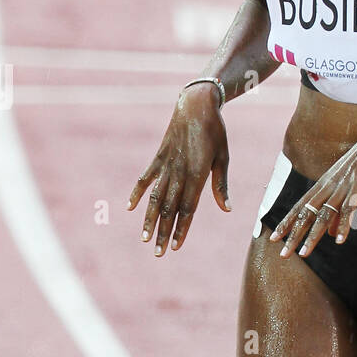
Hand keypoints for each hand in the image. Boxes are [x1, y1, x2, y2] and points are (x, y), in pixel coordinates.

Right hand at [127, 85, 229, 254]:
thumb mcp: (223, 157)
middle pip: (170, 209)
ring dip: (150, 219)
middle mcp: (179, 172)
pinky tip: (130, 208)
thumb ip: (220, 185)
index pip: (188, 209)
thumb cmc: (215, 131)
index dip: (182, 229)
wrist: (197, 104)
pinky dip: (137, 192)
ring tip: (145, 238)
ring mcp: (166, 164)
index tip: (176, 246)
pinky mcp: (159, 156)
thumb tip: (226, 209)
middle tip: (159, 253)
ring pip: (156, 198)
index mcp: (197, 175)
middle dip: (164, 232)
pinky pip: (146, 178)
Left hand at [271, 119, 356, 257]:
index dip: (287, 223)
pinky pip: (349, 209)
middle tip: (283, 253)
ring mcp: (342, 187)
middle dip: (294, 235)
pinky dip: (344, 226)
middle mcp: (328, 187)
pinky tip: (340, 240)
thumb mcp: (346, 188)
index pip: (299, 207)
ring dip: (313, 236)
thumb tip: (332, 235)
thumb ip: (338, 213)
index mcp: (323, 185)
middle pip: (307, 214)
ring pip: (324, 215)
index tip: (274, 238)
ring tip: (304, 253)